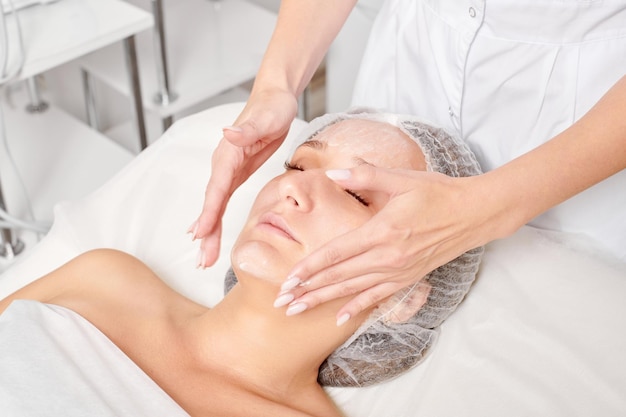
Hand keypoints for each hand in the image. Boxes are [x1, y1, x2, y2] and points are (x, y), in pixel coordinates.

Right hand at [191, 89, 298, 266]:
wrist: (275, 98)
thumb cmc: (273, 106)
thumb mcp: (266, 117)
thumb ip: (246, 128)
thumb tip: (227, 132)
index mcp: (228, 154)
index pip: (217, 188)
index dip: (209, 213)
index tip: (200, 235)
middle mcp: (223, 164)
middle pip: (211, 203)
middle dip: (206, 233)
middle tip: (203, 260)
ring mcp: (228, 169)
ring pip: (215, 206)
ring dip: (209, 232)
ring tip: (204, 257)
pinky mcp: (236, 173)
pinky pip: (223, 201)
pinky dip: (215, 218)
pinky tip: (209, 232)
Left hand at [275, 164, 489, 324]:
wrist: (473, 213)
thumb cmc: (436, 192)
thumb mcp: (400, 178)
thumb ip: (364, 176)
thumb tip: (331, 173)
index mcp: (381, 231)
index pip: (336, 254)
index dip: (309, 268)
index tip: (287, 280)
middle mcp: (387, 257)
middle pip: (338, 277)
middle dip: (307, 290)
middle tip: (282, 302)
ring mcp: (398, 271)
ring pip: (352, 290)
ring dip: (323, 301)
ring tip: (299, 310)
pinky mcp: (407, 278)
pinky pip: (376, 297)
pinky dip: (356, 307)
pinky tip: (339, 318)